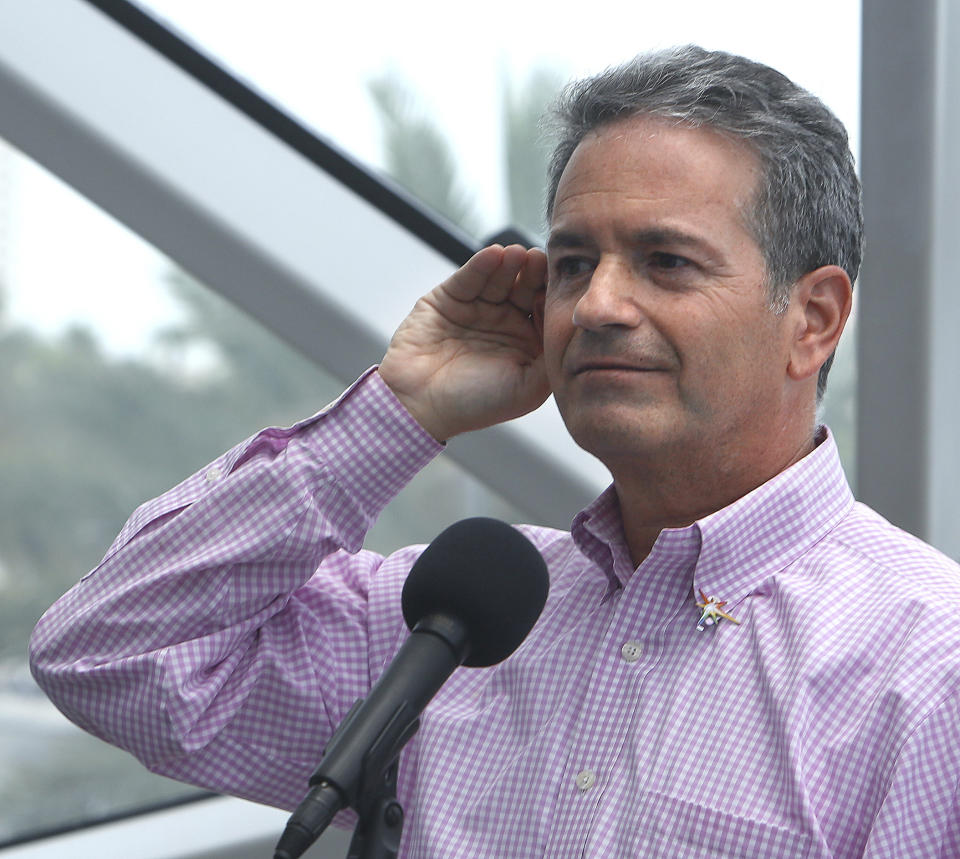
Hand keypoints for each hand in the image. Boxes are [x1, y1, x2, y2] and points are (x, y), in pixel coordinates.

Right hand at [379, 244, 548, 441]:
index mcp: (528, 343)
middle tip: (541, 261)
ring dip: (511, 264)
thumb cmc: (475, 404)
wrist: (419, 405)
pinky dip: (482, 264)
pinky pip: (470, 277)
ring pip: (500, 277)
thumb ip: (552, 361)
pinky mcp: (450, 298)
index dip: (555, 295)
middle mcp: (507, 322)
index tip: (563, 284)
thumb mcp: (527, 389)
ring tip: (519, 255)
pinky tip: (495, 255)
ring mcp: (478, 308)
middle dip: (534, 273)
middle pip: (527, 287)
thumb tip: (573, 330)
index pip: (548, 309)